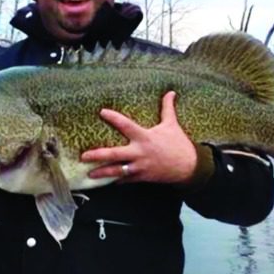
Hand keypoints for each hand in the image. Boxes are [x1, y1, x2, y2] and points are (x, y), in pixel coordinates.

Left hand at [82, 91, 197, 184]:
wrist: (189, 167)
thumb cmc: (178, 144)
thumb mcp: (172, 124)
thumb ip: (167, 108)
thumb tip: (170, 92)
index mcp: (145, 137)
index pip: (126, 125)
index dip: (114, 118)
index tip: (102, 112)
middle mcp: (140, 152)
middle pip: (115, 154)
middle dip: (98, 155)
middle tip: (84, 155)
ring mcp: (140, 167)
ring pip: (117, 171)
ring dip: (102, 172)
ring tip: (89, 174)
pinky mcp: (142, 177)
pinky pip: (126, 180)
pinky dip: (116, 180)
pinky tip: (106, 181)